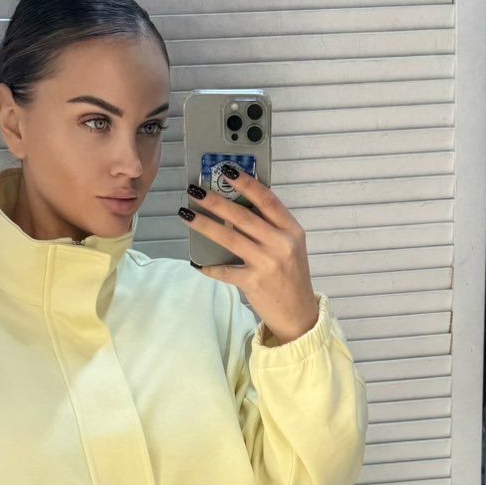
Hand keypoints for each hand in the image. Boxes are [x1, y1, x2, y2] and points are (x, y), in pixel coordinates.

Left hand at [179, 164, 319, 345]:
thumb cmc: (290, 277)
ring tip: (186, 214)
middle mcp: (281, 244)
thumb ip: (268, 228)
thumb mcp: (288, 247)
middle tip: (195, 189)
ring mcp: (267, 263)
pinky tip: (197, 261)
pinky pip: (225, 270)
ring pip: (230, 238)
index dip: (246, 182)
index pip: (267, 199)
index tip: (226, 170)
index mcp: (291, 230)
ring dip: (205, 225)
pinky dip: (209, 266)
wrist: (298, 314)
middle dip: (216, 200)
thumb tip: (233, 210)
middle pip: (243, 215)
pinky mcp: (254, 282)